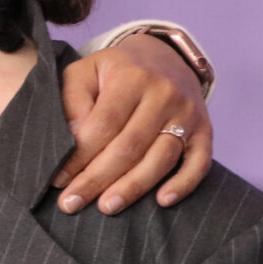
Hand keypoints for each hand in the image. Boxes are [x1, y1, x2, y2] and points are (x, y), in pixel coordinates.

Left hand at [54, 36, 211, 214]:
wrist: (165, 56)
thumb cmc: (115, 71)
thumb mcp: (84, 72)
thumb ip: (71, 101)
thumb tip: (70, 141)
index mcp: (131, 78)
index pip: (103, 125)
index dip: (79, 156)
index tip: (58, 180)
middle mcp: (164, 95)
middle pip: (130, 146)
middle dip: (98, 179)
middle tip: (71, 203)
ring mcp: (188, 114)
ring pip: (161, 158)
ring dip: (133, 187)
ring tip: (106, 207)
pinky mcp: (204, 130)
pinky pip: (200, 162)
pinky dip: (184, 184)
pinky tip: (163, 201)